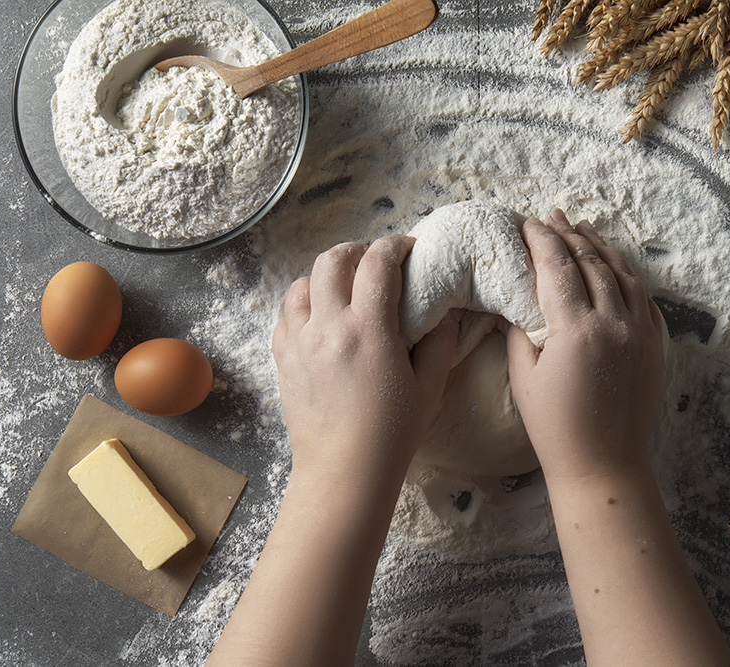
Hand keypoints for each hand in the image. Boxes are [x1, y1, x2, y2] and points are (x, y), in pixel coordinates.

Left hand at [271, 235, 458, 477]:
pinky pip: (285, 315)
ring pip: (301, 284)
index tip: (406, 248)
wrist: (344, 471)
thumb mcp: (430, 386)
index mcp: (369, 330)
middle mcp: (328, 327)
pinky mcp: (283, 359)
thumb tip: (446, 312)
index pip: (377, 263)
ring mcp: (299, 342)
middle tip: (373, 261)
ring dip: (324, 277)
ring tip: (342, 288)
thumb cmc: (392, 433)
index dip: (393, 246)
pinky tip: (319, 319)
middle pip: (331, 261)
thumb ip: (440, 342)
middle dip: (355, 250)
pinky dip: (302, 305)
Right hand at [507, 210, 665, 482]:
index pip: (559, 268)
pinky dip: (625, 273)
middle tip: (552, 216)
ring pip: (621, 273)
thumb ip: (521, 328)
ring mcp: (640, 332)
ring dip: (599, 247)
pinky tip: (612, 263)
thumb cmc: (554, 426)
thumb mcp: (523, 375)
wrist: (604, 463)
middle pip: (591, 262)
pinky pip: (642, 296)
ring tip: (581, 227)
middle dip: (569, 235)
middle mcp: (614, 323)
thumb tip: (520, 296)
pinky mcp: (653, 344)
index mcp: (577, 330)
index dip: (542, 240)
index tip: (528, 223)